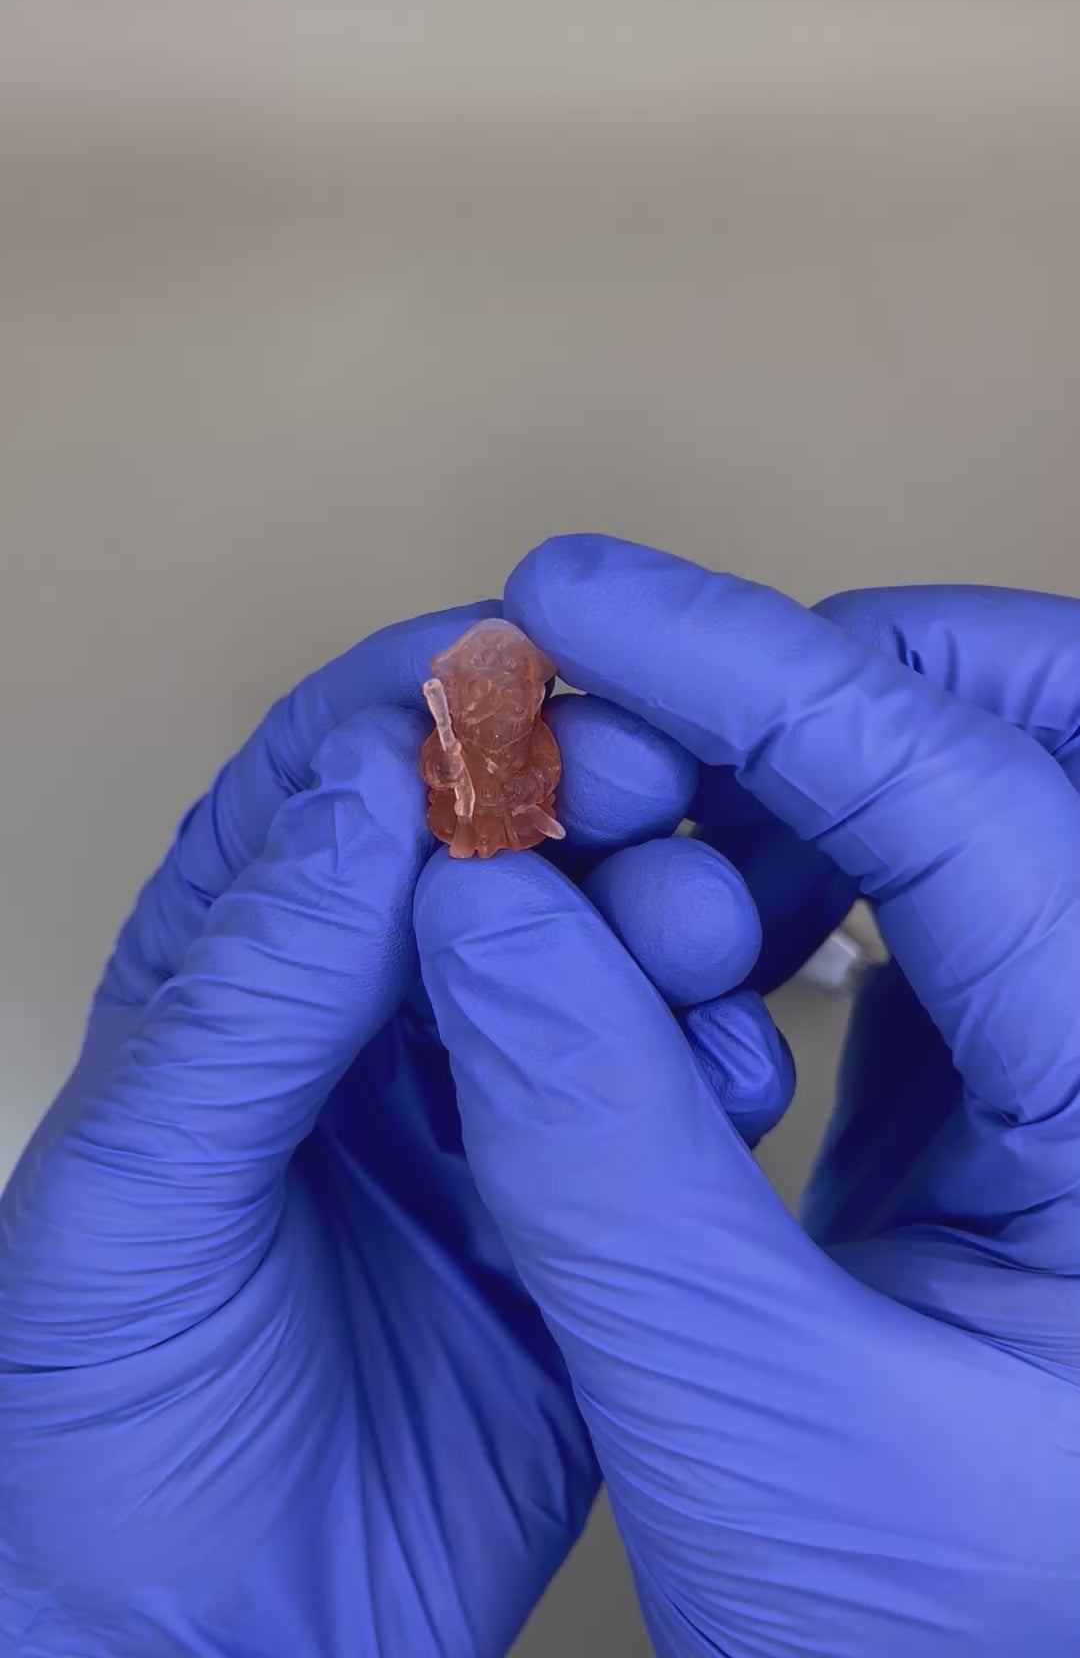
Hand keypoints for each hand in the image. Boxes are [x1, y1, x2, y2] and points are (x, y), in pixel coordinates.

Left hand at [0, 598, 711, 1657]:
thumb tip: (372, 786)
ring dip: (658, 914)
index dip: (422, 706)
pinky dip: (708, 1061)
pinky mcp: (578, 1208)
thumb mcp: (136, 1194)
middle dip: (572, 793)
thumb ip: (251, 992)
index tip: (519, 664)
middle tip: (641, 786)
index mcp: (233, 978)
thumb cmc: (97, 1433)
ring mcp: (484, 1108)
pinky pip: (658, 1099)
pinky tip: (722, 1071)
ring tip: (697, 928)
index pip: (330, 785)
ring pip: (594, 953)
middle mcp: (367, 1021)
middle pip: (488, 848)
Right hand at [415, 537, 1079, 1656]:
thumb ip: (596, 1153)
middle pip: (1044, 726)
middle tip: (629, 707)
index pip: (968, 793)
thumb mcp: (751, 1428)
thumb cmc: (944, 1649)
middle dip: (832, 674)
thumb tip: (473, 902)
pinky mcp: (1041, 1075)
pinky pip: (939, 890)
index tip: (566, 598)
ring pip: (983, 792)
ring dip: (795, 779)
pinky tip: (689, 942)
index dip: (748, 668)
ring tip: (628, 866)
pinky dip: (804, 866)